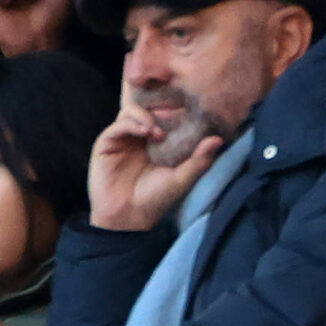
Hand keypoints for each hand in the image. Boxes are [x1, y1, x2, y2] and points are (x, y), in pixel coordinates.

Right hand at [87, 102, 225, 232]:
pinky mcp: (107, 142)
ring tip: (157, 132)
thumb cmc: (155, 200)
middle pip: (147, 108)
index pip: (164, 116)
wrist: (128, 217)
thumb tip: (219, 139)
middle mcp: (138, 137)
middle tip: (171, 118)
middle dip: (159, 109)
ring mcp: (122, 138)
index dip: (174, 110)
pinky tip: (145, 132)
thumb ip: (199, 160)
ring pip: (131, 111)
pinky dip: (133, 123)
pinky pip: (119, 124)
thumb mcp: (182, 179)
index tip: (188, 109)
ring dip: (146, 116)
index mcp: (156, 143)